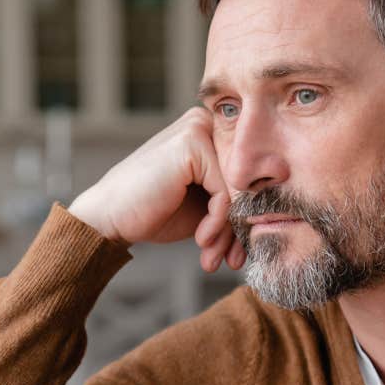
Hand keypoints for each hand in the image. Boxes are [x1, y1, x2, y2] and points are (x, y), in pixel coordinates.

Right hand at [68, 106, 246, 272]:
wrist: (109, 218)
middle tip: (229, 260)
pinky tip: (201, 239)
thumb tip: (275, 210)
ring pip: (238, 190)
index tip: (235, 252)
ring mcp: (198, 129)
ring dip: (228, 232)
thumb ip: (233, 199)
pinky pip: (225, 193)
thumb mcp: (203, 205)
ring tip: (212, 256)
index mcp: (210, 133)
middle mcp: (205, 123)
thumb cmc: (153, 212)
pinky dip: (217, 223)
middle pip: (245, 182)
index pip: (245, 177)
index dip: (243, 218)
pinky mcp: (192, 144)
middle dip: (238, 229)